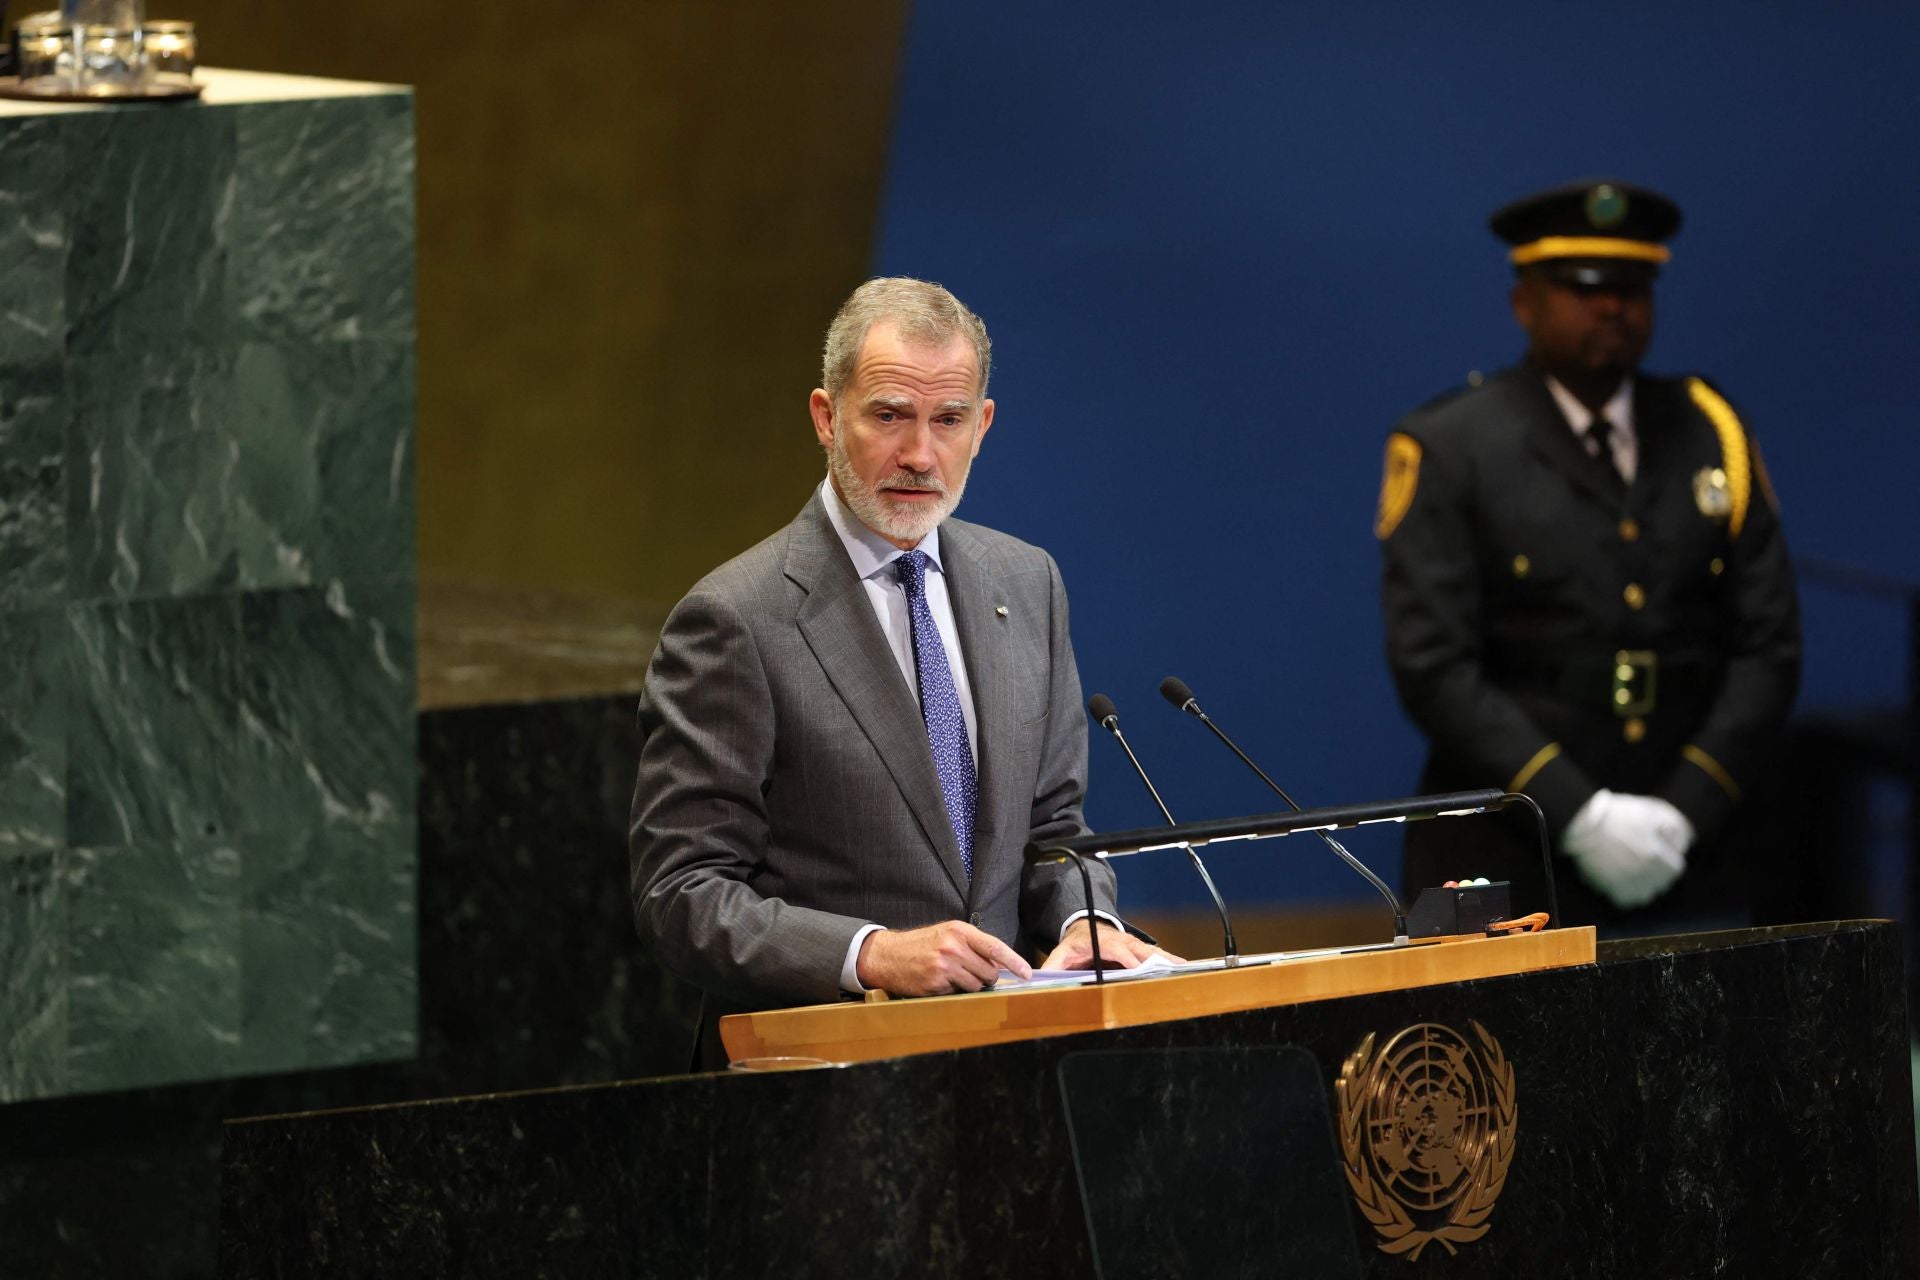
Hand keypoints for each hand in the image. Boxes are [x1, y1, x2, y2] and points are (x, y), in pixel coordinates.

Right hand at [856, 921, 1030, 996]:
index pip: (995, 947)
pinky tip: (939, 982)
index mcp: (959, 931)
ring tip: (951, 976)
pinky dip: (952, 991)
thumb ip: (972, 945)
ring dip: (969, 986)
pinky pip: (958, 993)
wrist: (887, 955)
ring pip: (976, 985)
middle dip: (985, 977)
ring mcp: (944, 966)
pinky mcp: (935, 984)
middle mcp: (953, 947)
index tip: (1027, 973)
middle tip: (970, 973)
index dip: (1014, 961)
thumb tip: (1001, 964)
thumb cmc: (921, 945)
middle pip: (989, 972)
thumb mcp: (947, 934)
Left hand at [1040, 919, 1183, 970]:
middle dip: (1157, 961)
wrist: (1086, 926)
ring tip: (1187, 970)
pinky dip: (1171, 962)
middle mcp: (1123, 943)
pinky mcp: (1141, 951)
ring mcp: (1134, 946)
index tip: (1140, 969)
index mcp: (1105, 942)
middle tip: (1173, 971)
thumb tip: (1040, 977)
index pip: (1119, 951)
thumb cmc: (1076, 943)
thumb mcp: (1062, 952)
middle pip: (1142, 951)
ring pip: (1154, 953)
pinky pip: (1158, 956)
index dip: (1129, 960)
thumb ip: (1053, 965)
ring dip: (1169, 961)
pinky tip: (1186, 970)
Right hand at [1561, 790, 1694, 908]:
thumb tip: (1686, 842)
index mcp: (1654, 854)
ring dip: (1646, 886)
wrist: (1583, 821)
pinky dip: (1628, 895)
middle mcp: (1641, 872)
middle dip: (1660, 873)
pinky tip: (1625, 883)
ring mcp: (1623, 881)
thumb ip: (1675, 825)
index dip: (1671, 859)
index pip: (1675, 869)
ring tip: (1638, 875)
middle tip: (1650, 861)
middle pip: (1662, 884)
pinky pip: (1625, 900)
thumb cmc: (1618, 813)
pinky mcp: (1607, 885)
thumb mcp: (1652, 810)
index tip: (1663, 852)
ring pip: (1645, 896)